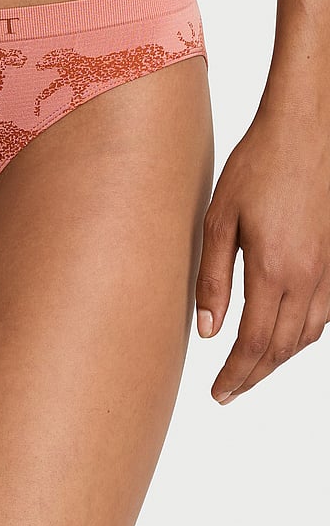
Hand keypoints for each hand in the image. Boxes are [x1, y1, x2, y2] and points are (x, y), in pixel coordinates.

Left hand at [195, 105, 329, 402]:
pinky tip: (283, 333)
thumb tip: (207, 330)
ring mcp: (328, 269)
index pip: (255, 345)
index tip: (218, 394)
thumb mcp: (219, 220)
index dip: (235, 375)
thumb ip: (212, 278)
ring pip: (307, 336)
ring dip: (278, 359)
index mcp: (274, 270)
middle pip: (282, 349)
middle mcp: (308, 278)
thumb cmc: (257, 167)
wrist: (305, 131)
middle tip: (228, 391)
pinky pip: (323, 313)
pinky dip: (301, 335)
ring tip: (251, 368)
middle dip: (254, 375)